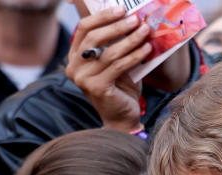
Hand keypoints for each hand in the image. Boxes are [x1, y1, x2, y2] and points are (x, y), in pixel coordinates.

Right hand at [65, 6, 148, 131]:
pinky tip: (147, 49)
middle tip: (136, 19)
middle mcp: (74, 67)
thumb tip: (133, 17)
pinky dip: (134, 56)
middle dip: (118, 26)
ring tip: (146, 31)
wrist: (122, 117)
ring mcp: (83, 79)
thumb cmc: (120, 87)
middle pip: (95, 37)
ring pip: (109, 52)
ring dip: (130, 40)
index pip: (84, 28)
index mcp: (75, 57)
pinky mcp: (97, 88)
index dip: (103, 16)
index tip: (121, 9)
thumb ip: (116, 43)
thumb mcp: (115, 61)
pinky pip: (118, 66)